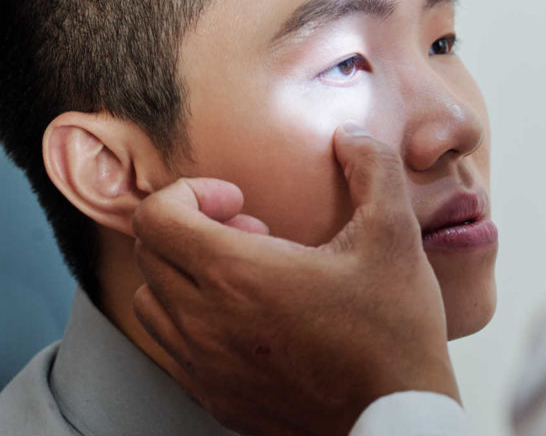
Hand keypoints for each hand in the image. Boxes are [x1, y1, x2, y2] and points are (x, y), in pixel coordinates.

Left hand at [131, 124, 457, 435]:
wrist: (395, 416)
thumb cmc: (392, 329)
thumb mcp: (394, 234)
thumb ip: (373, 168)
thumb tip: (351, 137)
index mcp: (236, 274)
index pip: (155, 216)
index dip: (190, 192)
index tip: (239, 200)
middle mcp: (204, 322)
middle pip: (150, 252)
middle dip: (193, 227)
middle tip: (253, 232)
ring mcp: (204, 366)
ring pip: (152, 301)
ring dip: (187, 275)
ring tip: (248, 278)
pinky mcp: (214, 398)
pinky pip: (171, 347)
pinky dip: (193, 320)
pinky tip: (251, 319)